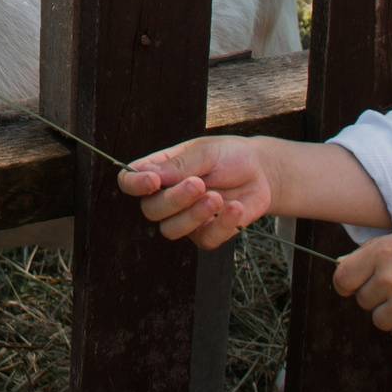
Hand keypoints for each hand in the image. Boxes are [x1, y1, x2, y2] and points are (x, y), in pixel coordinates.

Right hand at [115, 136, 275, 248]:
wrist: (261, 172)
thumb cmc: (229, 156)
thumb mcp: (206, 152)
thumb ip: (180, 165)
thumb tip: (150, 174)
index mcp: (160, 171)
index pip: (129, 182)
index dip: (134, 184)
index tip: (153, 181)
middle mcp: (167, 197)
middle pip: (151, 210)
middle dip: (174, 200)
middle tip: (198, 184)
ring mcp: (185, 218)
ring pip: (171, 230)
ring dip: (193, 215)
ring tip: (217, 198)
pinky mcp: (207, 234)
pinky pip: (205, 240)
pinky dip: (222, 225)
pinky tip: (236, 207)